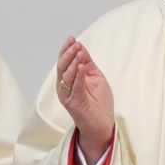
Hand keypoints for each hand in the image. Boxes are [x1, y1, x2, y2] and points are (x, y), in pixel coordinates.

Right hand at [56, 36, 113, 164]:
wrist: (102, 124)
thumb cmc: (98, 102)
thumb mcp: (95, 77)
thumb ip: (87, 63)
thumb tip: (81, 47)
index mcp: (69, 80)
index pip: (63, 62)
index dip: (66, 50)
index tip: (72, 39)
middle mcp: (65, 87)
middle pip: (62, 67)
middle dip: (68, 54)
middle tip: (75, 45)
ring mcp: (68, 96)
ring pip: (66, 76)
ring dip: (73, 63)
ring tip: (79, 53)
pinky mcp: (74, 104)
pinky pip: (75, 88)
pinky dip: (79, 76)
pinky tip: (82, 67)